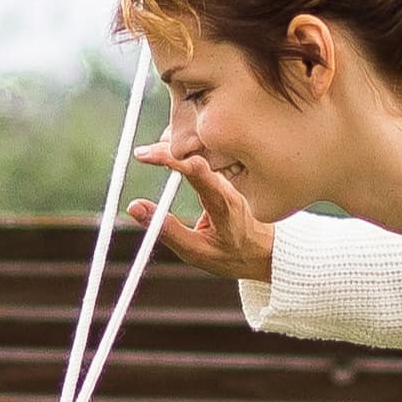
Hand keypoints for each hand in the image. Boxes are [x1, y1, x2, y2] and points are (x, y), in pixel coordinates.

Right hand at [125, 141, 275, 283]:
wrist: (266, 253)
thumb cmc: (234, 255)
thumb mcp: (196, 251)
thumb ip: (167, 230)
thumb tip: (136, 208)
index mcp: (222, 201)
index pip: (195, 169)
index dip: (169, 157)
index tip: (144, 155)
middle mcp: (226, 183)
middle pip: (196, 152)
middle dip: (167, 147)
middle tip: (141, 154)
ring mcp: (226, 178)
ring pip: (199, 152)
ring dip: (174, 148)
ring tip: (150, 154)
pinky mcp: (223, 177)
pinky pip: (202, 158)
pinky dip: (182, 154)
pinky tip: (168, 155)